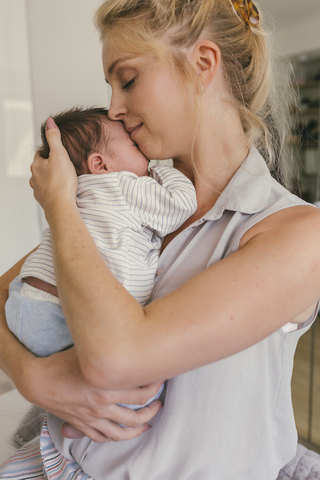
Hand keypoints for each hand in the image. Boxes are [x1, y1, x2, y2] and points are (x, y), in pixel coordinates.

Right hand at [24, 348, 162, 442]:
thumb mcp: (88, 352)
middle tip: (160, 401)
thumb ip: (109, 350)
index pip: (142, 393)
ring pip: (123, 431)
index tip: (161, 379)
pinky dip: (117, 437)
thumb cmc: (62, 362)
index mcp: (106, 387)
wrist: (38, 380)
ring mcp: (93, 418)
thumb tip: (126, 340)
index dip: (156, 387)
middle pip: (138, 413)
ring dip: (140, 427)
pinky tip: (124, 432)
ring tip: (149, 421)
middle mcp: (102, 405)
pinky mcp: (83, 424)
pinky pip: (104, 437)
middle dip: (153, 408)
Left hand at [29, 118, 77, 212]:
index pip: (40, 153)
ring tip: (63, 179)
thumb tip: (49, 122)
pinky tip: (62, 191)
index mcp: (36, 165)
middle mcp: (34, 177)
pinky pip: (48, 192)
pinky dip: (54, 190)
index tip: (58, 152)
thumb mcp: (59, 153)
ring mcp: (38, 190)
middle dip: (50, 166)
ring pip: (44, 180)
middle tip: (63, 165)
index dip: (50, 151)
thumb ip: (54, 137)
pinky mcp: (44, 200)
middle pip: (41, 167)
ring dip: (51, 179)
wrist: (61, 205)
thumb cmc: (61, 181)